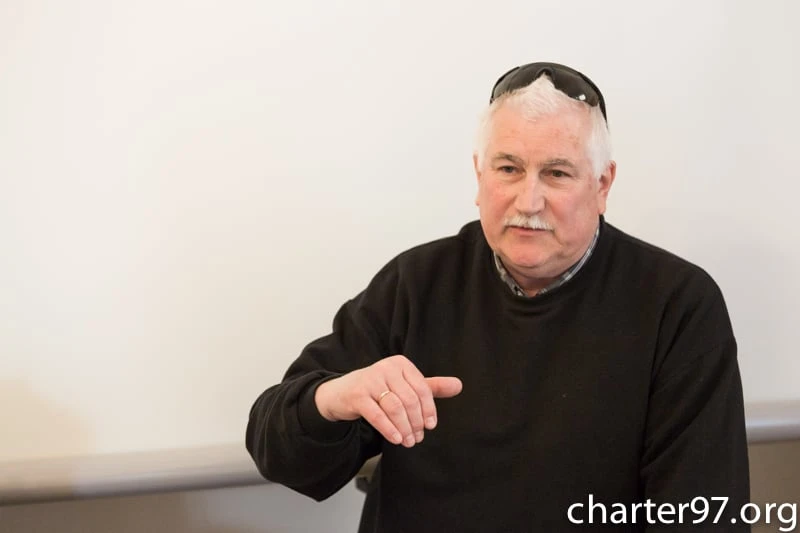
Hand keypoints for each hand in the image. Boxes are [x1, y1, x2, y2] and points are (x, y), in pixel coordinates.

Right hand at [314, 355, 461, 447]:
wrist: (342, 393)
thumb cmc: (378, 389)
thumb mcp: (405, 386)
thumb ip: (431, 386)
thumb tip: (459, 385)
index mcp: (400, 364)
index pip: (422, 388)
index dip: (429, 409)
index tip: (430, 426)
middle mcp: (386, 368)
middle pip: (409, 399)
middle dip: (416, 422)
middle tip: (417, 438)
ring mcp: (370, 380)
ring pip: (395, 407)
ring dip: (404, 428)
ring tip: (408, 441)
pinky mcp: (357, 395)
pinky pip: (377, 414)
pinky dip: (389, 428)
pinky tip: (396, 438)